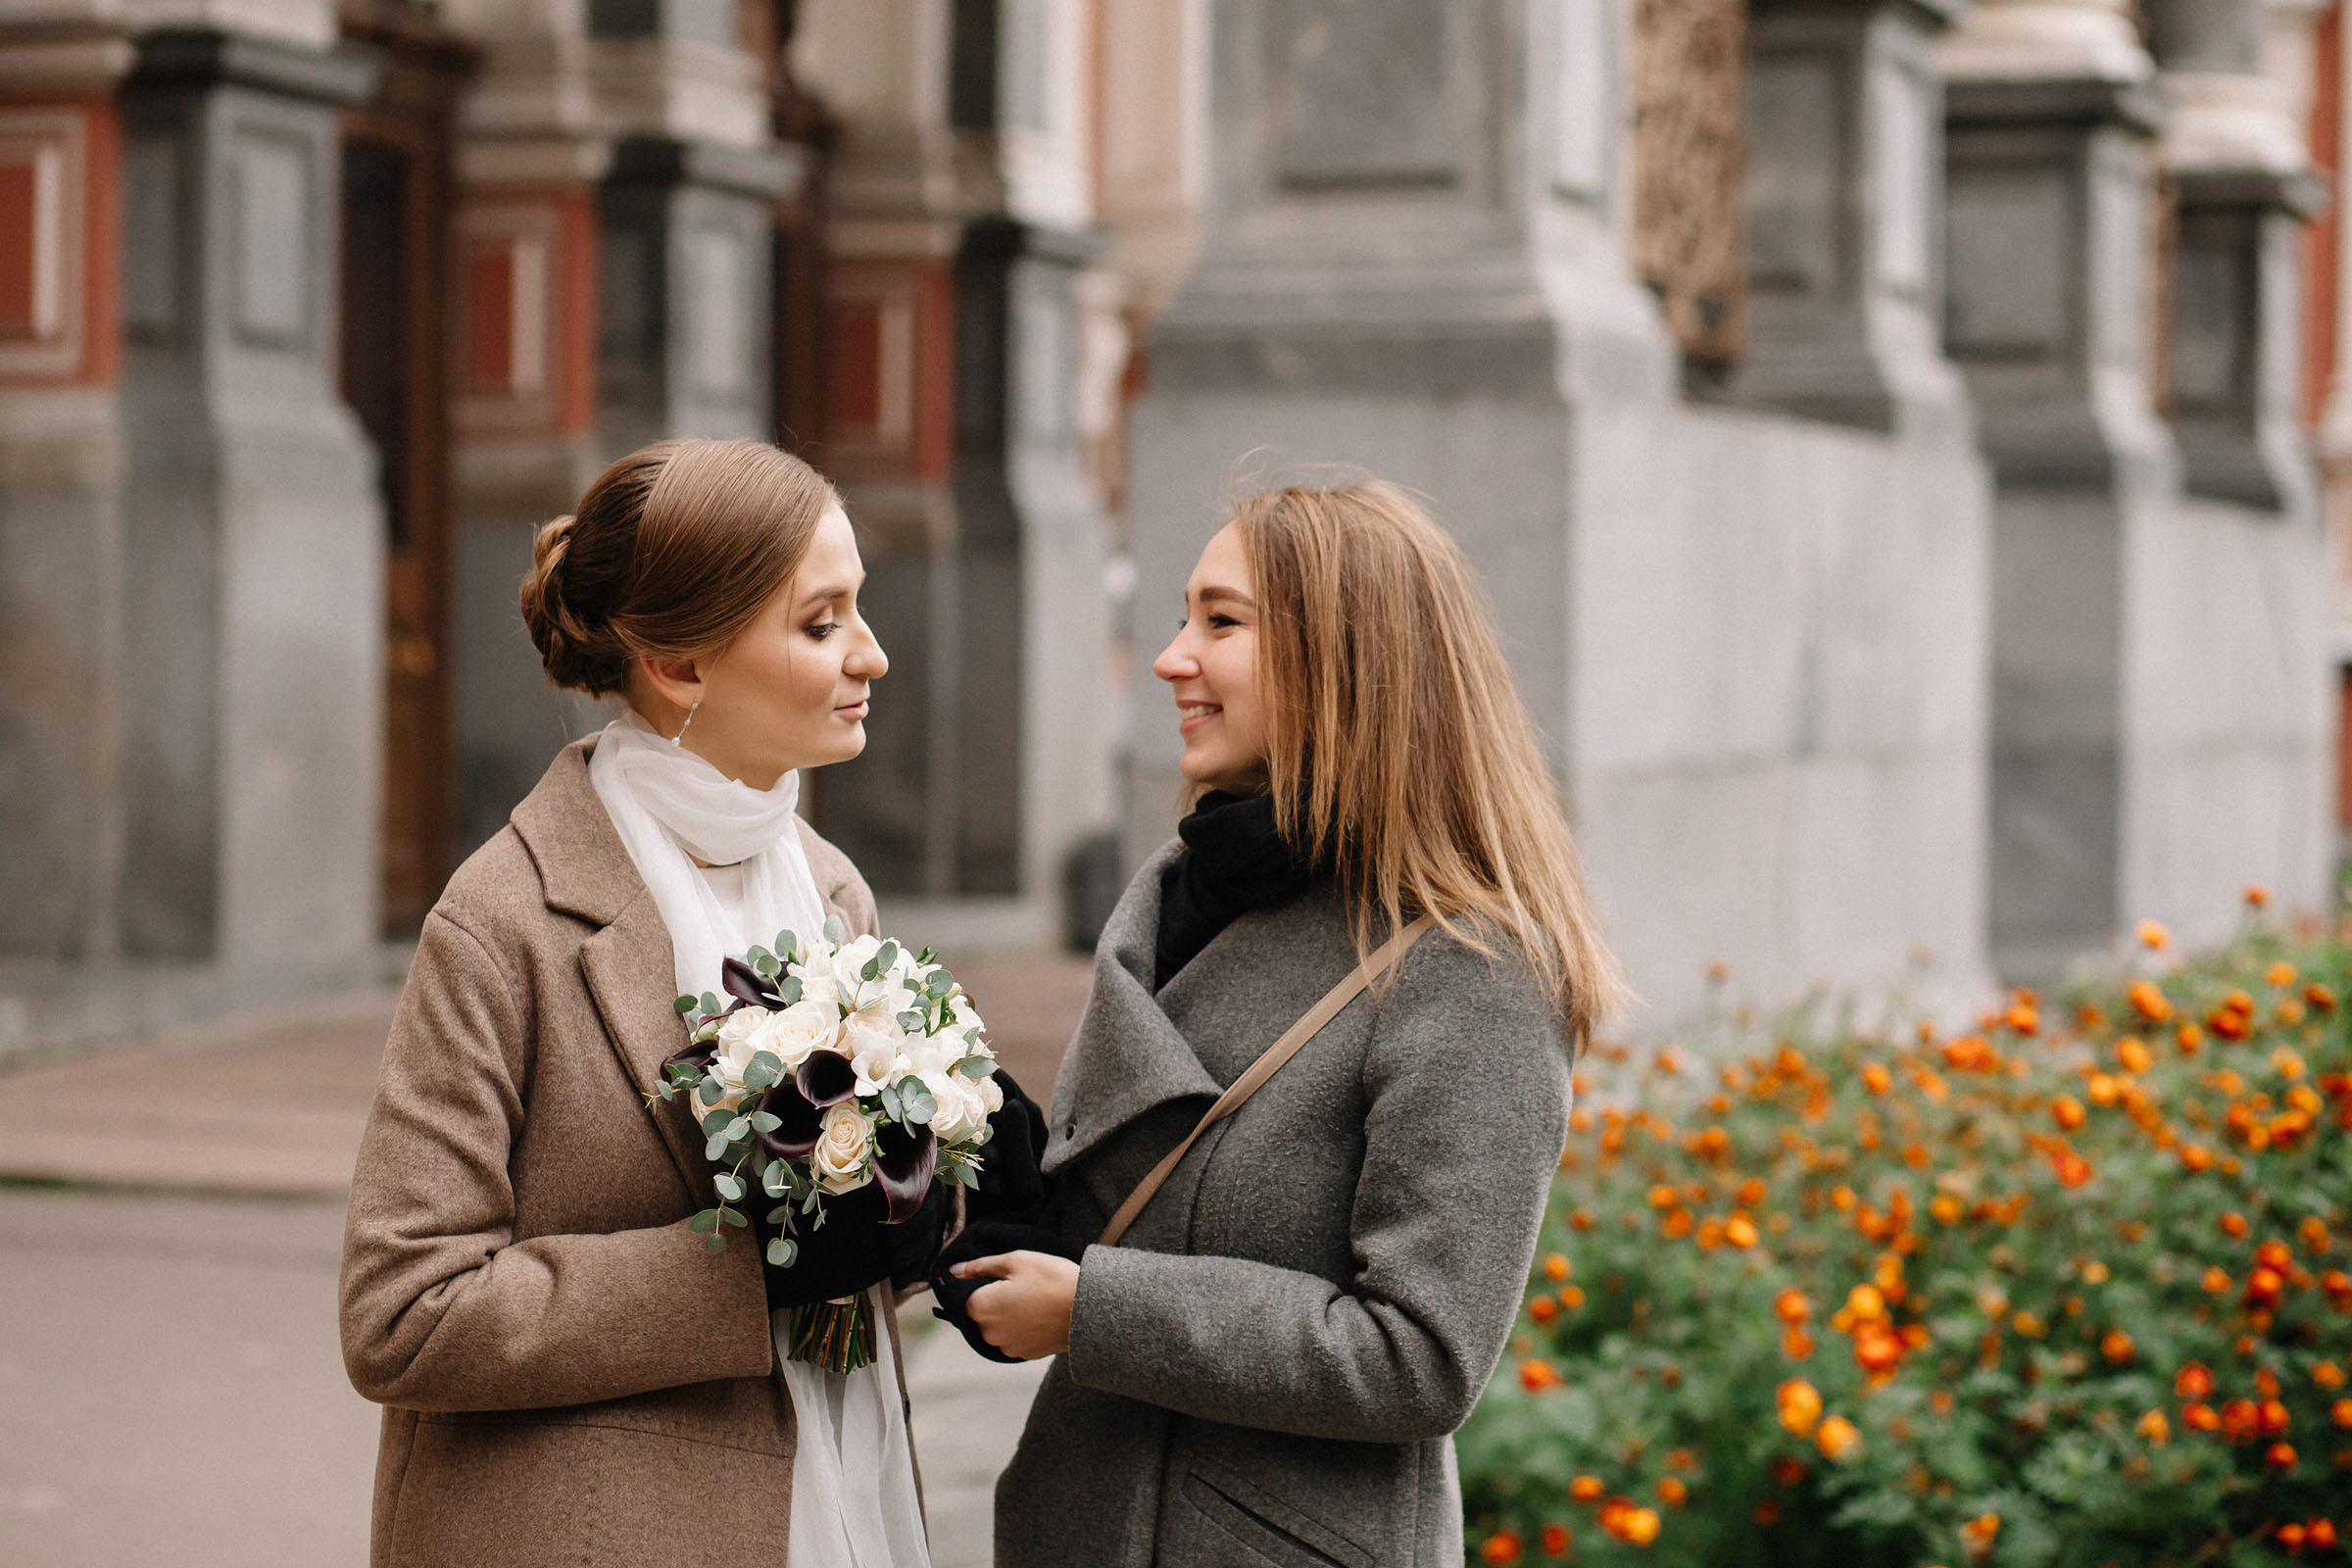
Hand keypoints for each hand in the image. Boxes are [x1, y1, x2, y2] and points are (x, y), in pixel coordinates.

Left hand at [948, 1249, 1079, 1360]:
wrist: (1089, 1310)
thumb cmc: (1052, 1279)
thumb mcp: (1015, 1260)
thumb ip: (980, 1267)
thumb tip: (954, 1271)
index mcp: (981, 1307)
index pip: (965, 1296)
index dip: (983, 1284)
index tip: (1004, 1276)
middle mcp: (989, 1333)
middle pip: (982, 1313)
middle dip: (996, 1300)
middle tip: (1023, 1284)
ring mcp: (1008, 1347)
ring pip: (999, 1326)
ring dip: (1009, 1315)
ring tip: (1035, 1300)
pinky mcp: (1026, 1354)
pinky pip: (1015, 1337)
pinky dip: (1023, 1327)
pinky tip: (1041, 1314)